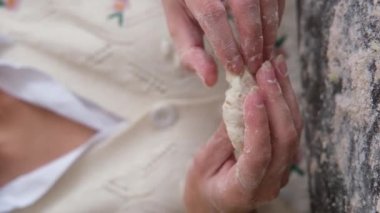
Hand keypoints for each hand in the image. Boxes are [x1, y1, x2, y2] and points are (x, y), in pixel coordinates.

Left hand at [161, 0, 284, 85]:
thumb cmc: (187, 2)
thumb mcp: (179, 25)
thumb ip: (192, 53)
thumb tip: (210, 79)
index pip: (213, 15)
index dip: (227, 45)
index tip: (236, 69)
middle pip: (245, 6)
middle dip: (253, 41)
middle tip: (254, 67)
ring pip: (266, 2)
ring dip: (268, 34)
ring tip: (263, 58)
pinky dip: (275, 20)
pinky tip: (268, 38)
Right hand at [183, 56, 301, 211]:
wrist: (216, 202)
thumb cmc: (203, 186)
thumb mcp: (202, 164)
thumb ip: (223, 138)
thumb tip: (240, 103)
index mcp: (243, 190)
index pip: (259, 155)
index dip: (258, 124)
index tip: (252, 93)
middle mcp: (269, 183)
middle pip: (284, 139)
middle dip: (276, 100)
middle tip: (266, 68)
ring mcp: (281, 172)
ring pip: (293, 131)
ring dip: (285, 95)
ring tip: (277, 65)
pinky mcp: (284, 159)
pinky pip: (290, 128)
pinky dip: (286, 102)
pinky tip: (280, 80)